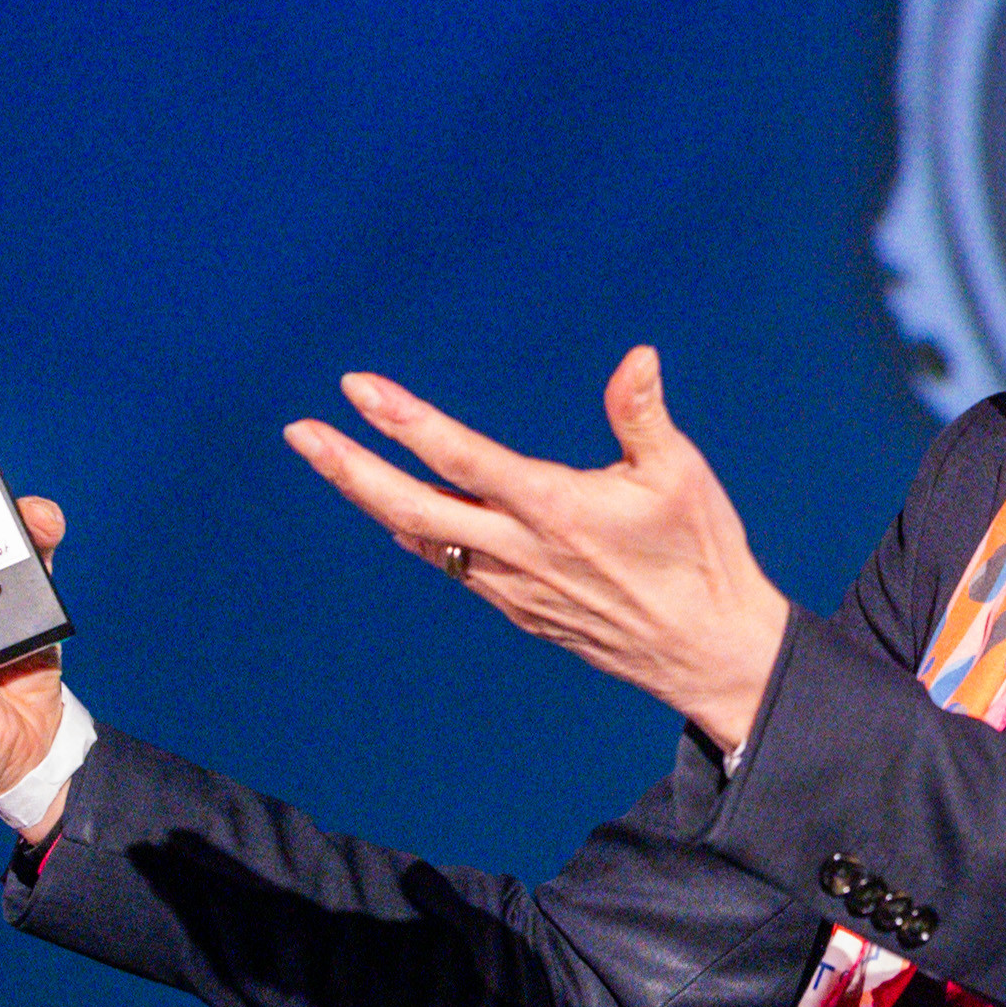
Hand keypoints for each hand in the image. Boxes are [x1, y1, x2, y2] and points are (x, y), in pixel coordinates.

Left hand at [286, 345, 792, 755]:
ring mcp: (511, 586)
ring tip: (332, 460)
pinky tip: (399, 512)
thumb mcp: (682, 475)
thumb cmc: (701, 556)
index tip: (358, 387)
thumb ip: (642, 414)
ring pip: (423, 538)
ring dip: (373, 499)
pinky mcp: (517, 609)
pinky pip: (450, 565)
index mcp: (553, 508)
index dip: (404, 419)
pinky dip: (415, 533)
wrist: (706, 651)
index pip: (460, 456)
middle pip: (411, 507)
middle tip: (299, 432)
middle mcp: (518, 550)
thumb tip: (636, 355)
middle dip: (350, 468)